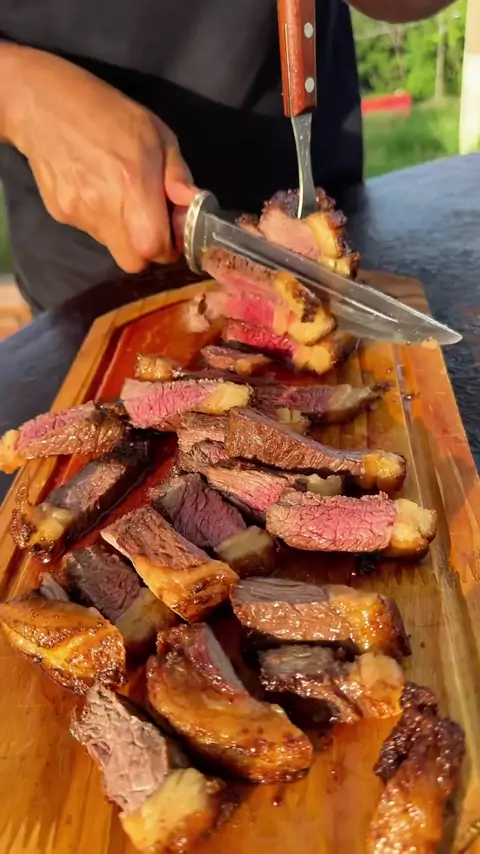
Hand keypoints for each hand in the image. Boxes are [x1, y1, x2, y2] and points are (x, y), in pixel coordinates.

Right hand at [2, 45, 197, 270]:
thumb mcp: (156, 133)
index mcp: (134, 185)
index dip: (167, 247)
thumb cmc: (108, 114)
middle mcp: (104, 206)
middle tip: (149, 223)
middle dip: (145, 250)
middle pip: (132, 261)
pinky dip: (100, 220)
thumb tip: (193, 204)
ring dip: (123, 232)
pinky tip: (95, 190)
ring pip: (112, 247)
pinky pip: (91, 231)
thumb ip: (178, 174)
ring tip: (118, 195)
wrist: (43, 105)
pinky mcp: (60, 214)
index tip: (170, 232)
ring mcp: (79, 213)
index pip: (154, 249)